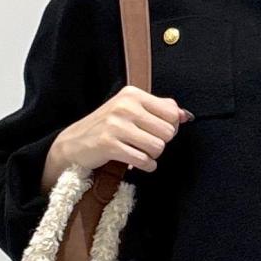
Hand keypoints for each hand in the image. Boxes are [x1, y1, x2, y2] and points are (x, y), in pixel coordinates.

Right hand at [48, 86, 193, 182]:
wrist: (74, 142)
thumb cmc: (107, 126)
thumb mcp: (130, 109)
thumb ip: (159, 109)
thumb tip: (186, 116)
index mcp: (133, 94)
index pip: (172, 113)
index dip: (171, 127)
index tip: (157, 132)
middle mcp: (125, 106)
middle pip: (168, 132)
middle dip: (161, 143)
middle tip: (147, 145)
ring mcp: (116, 125)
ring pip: (158, 147)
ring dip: (153, 156)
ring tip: (141, 153)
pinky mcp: (109, 145)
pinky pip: (144, 161)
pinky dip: (146, 166)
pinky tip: (138, 163)